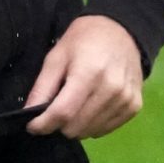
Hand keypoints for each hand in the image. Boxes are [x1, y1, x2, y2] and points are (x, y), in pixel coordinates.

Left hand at [23, 15, 143, 138]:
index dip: (43, 124)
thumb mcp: (57, 56)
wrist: (122, 30)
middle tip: (57, 108)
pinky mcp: (134, 106)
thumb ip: (42, 87)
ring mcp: (126, 99)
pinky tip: (91, 106)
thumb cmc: (84, 40)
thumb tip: (29, 114)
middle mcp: (111, 89)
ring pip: (90, 132)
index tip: (33, 126)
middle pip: (76, 126)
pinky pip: (106, 130)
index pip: (63, 112)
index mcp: (89, 73)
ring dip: (77, 125)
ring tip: (76, 104)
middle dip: (59, 124)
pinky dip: (93, 124)